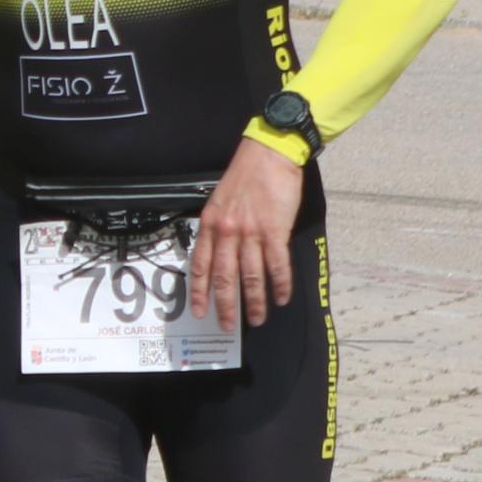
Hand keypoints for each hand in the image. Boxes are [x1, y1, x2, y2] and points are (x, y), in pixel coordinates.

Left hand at [196, 135, 303, 331]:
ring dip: (254, 302)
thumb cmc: (245, 176)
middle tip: (227, 327)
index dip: (199, 291)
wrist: (269, 154)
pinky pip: (276, 265)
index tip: (199, 312)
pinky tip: (281, 298)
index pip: (200, 265)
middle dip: (225, 306)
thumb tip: (218, 253)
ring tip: (258, 319)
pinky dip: (280, 284)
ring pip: (250, 277)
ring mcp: (251, 233)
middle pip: (224, 277)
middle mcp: (227, 232)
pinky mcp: (274, 231)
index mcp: (210, 225)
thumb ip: (217, 226)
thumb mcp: (219, 200)